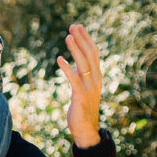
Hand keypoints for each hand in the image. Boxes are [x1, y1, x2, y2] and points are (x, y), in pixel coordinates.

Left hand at [58, 23, 103, 147]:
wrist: (86, 130)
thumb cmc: (82, 110)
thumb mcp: (83, 90)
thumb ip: (81, 78)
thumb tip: (76, 67)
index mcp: (97, 76)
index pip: (94, 53)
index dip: (87, 39)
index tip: (79, 27)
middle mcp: (96, 79)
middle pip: (90, 54)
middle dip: (81, 39)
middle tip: (73, 26)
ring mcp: (90, 87)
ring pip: (84, 63)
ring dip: (75, 48)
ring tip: (67, 37)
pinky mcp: (81, 96)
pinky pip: (74, 79)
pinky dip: (67, 68)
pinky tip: (59, 59)